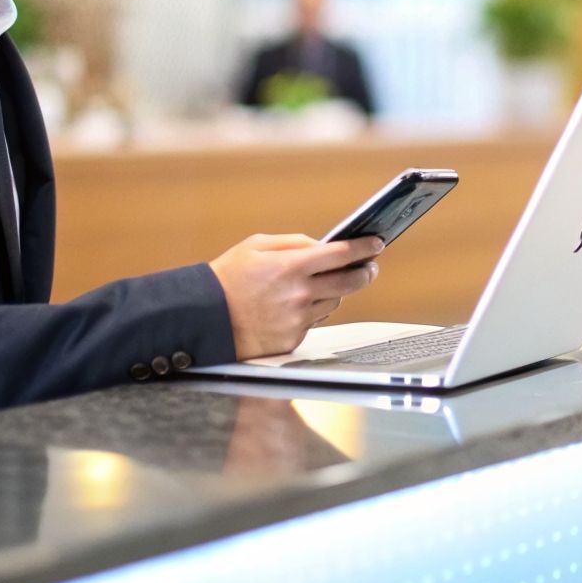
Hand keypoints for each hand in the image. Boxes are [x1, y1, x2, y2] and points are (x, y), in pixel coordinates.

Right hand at [208, 234, 382, 358]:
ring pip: (334, 302)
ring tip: (320, 284)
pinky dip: (311, 312)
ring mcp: (298, 319)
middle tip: (369, 267)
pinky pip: (314, 322)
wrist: (204, 319)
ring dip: (334, 292)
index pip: (341, 254)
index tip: (377, 244)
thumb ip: (293, 243)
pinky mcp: (293, 339)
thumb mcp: (256, 246)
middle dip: (365, 272)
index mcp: (291, 266)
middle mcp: (299, 294)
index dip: (364, 248)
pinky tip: (294, 306)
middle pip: (350, 282)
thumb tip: (323, 245)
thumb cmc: (227, 278)